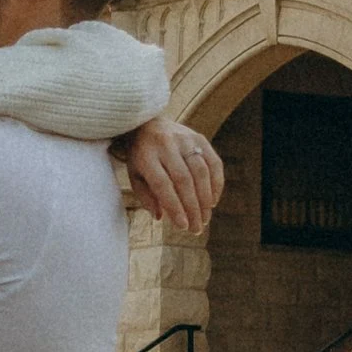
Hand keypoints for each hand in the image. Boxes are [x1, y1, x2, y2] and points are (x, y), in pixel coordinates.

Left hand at [120, 116, 224, 232]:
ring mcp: (185, 139)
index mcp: (146, 155)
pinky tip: (213, 201)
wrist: (148, 123)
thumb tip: (161, 217)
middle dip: (193, 208)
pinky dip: (216, 184)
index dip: (175, 207)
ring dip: (206, 199)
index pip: (163, 185)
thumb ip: (146, 196)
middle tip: (197, 228)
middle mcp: (166, 144)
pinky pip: (214, 162)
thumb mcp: (134, 175)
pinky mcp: (200, 137)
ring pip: (201, 172)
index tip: (183, 226)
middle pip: (184, 180)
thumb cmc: (140, 156)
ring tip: (205, 219)